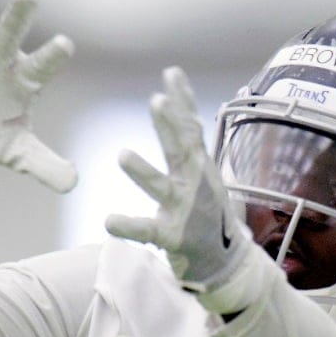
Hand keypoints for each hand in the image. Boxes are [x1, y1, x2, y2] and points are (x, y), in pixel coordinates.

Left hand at [105, 67, 254, 303]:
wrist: (226, 263)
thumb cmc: (209, 214)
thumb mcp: (204, 175)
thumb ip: (190, 145)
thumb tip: (180, 110)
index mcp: (200, 168)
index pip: (191, 128)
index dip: (182, 101)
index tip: (171, 73)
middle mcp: (194, 185)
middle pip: (180, 151)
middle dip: (169, 127)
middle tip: (157, 101)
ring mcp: (184, 211)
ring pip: (161, 188)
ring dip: (143, 172)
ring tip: (122, 155)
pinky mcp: (172, 237)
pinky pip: (147, 231)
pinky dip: (129, 226)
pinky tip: (109, 221)